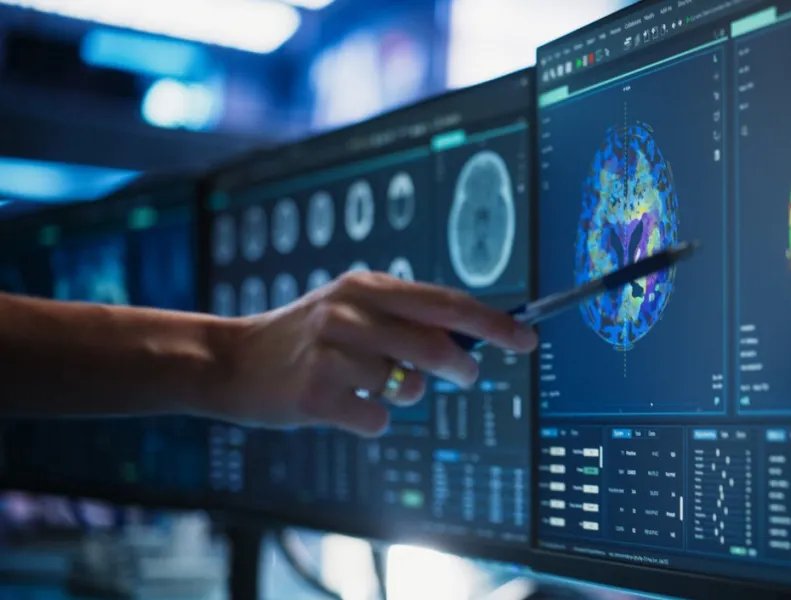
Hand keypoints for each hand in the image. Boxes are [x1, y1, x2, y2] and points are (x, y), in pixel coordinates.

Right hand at [205, 271, 537, 436]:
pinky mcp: (315, 394)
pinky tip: (345, 406)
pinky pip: (377, 418)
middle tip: (465, 374)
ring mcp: (331, 352)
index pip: (447, 303)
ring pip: (409, 387)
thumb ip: (406, 318)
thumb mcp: (352, 308)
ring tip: (373, 384)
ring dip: (405, 394)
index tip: (527, 338)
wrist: (231, 361)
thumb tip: (473, 339)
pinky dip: (372, 419)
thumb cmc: (305, 338)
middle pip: (436, 346)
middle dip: (462, 367)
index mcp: (367, 287)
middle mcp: (350, 312)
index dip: (493, 322)